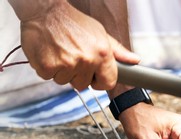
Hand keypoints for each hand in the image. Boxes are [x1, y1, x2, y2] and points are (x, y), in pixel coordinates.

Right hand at [13, 0, 138, 90]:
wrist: (45, 11)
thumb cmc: (73, 22)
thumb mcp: (100, 33)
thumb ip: (118, 51)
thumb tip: (135, 60)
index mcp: (102, 53)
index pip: (108, 83)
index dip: (100, 82)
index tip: (94, 77)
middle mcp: (86, 60)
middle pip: (83, 84)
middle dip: (77, 75)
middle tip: (72, 57)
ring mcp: (67, 64)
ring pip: (65, 81)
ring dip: (61, 71)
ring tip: (60, 52)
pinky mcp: (48, 67)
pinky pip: (48, 77)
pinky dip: (47, 69)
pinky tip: (49, 53)